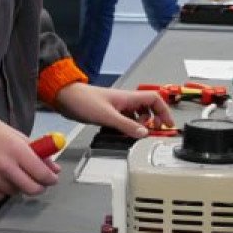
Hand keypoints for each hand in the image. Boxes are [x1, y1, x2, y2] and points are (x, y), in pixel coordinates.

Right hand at [0, 113, 62, 199]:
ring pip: (16, 193)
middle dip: (39, 187)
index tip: (51, 178)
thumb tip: (54, 168)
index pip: (42, 173)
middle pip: (32, 189)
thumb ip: (36, 152)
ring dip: (19, 187)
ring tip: (12, 174)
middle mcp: (5, 166)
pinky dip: (3, 190)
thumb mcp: (15, 135)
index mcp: (17, 150)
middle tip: (37, 182)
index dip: (51, 178)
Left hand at [53, 82, 174, 138]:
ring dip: (140, 124)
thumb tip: (144, 133)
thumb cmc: (83, 101)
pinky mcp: (108, 113)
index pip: (155, 99)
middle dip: (153, 119)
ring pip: (136, 115)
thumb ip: (126, 126)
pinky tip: (124, 134)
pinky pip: (125, 119)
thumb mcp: (107, 116)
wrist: (65, 97)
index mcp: (128, 98)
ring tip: (137, 134)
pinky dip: (128, 126)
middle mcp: (125, 101)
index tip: (167, 124)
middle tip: (153, 132)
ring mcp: (117, 107)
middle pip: (148, 108)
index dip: (164, 111)